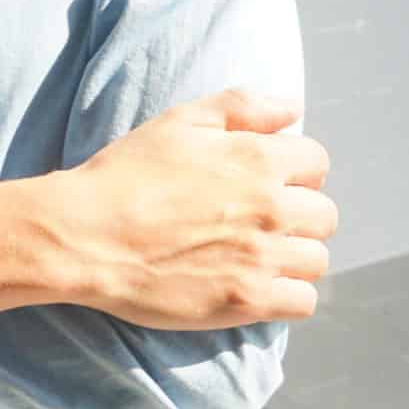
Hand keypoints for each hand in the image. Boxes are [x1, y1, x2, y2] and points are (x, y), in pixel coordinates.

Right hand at [0, 88, 333, 327]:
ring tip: (257, 255)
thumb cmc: (127, 174)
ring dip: (293, 256)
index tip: (267, 182)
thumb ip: (243, 107)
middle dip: (298, 215)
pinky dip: (286, 295)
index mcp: (258, 159)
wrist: (85, 235)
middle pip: (323, 215)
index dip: (294, 170)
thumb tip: (293, 108)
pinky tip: (256, 284)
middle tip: (258, 222)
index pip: (317, 162)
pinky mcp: (247, 301)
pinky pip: (302, 301)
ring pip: (316, 260)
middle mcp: (271, 208)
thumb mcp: (180, 121)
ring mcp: (262, 257)